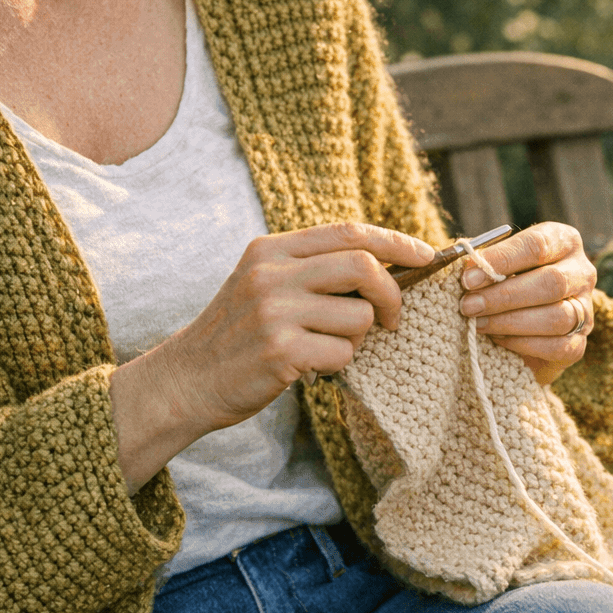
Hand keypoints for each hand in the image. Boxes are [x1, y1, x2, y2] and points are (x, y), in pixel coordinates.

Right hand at [109, 223, 434, 491]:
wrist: (186, 380)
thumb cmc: (238, 334)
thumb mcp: (263, 283)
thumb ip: (312, 268)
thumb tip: (388, 265)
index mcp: (271, 249)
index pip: (349, 232)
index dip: (395, 241)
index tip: (426, 255)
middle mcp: (272, 274)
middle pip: (364, 266)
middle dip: (393, 294)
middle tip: (392, 318)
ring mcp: (275, 312)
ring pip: (360, 315)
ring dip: (360, 338)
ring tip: (331, 347)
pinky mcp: (280, 351)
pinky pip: (343, 352)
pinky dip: (340, 363)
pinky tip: (314, 367)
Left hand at [457, 222, 595, 384]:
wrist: (519, 322)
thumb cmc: (503, 281)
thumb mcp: (494, 263)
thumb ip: (481, 262)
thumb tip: (462, 266)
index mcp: (564, 241)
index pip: (537, 245)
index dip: (502, 261)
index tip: (468, 277)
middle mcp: (581, 273)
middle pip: (552, 282)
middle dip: (504, 296)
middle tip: (468, 305)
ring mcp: (585, 310)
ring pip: (557, 317)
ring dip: (510, 322)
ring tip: (478, 324)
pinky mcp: (578, 344)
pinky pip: (558, 346)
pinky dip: (524, 344)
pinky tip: (498, 340)